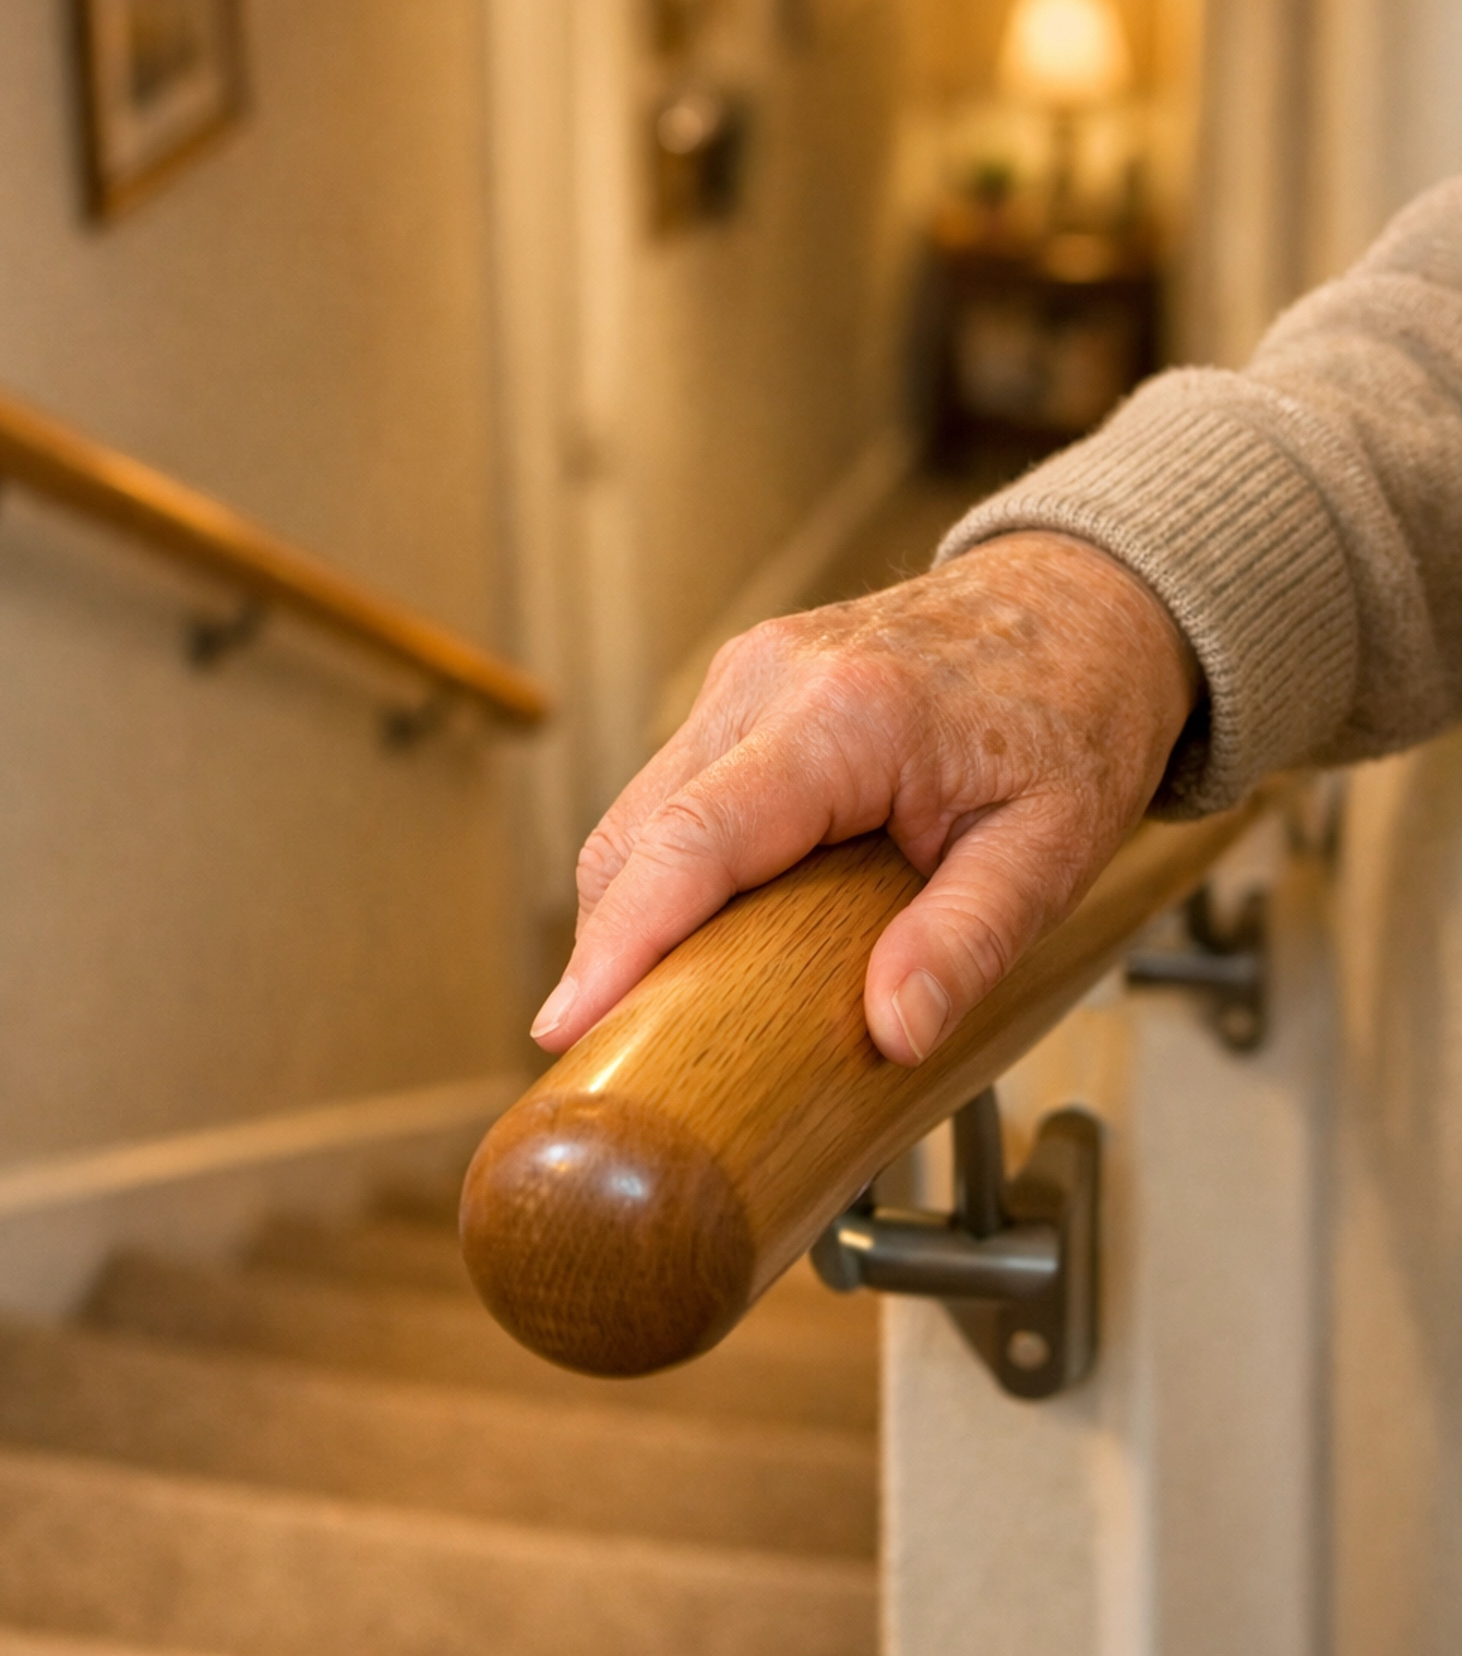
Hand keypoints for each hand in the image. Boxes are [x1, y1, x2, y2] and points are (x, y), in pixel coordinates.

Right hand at [531, 532, 1198, 1065]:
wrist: (1086, 599)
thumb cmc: (1075, 706)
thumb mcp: (1054, 845)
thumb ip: (969, 939)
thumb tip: (894, 1033)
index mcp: (846, 715)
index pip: (695, 840)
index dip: (623, 941)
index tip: (568, 1024)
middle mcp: (770, 680)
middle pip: (638, 834)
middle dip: (609, 951)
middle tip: (611, 1056)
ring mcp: (746, 677)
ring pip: (641, 814)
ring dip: (635, 915)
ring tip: (654, 1014)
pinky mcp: (744, 692)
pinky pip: (674, 794)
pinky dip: (669, 872)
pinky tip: (700, 940)